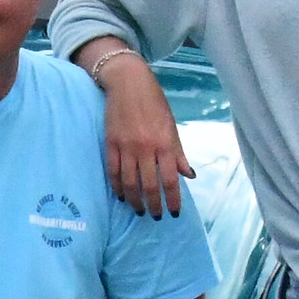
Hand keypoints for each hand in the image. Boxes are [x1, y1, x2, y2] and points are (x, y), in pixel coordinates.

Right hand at [99, 55, 193, 218]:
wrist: (128, 82)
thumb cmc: (154, 103)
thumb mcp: (171, 126)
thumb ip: (178, 153)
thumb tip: (188, 175)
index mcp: (165, 143)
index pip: (170, 179)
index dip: (173, 199)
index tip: (174, 212)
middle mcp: (146, 148)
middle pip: (149, 185)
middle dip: (153, 205)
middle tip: (155, 216)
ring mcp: (126, 147)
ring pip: (129, 183)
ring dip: (135, 200)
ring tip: (139, 210)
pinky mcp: (111, 144)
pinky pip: (113, 172)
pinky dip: (117, 187)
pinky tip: (122, 196)